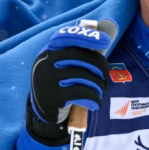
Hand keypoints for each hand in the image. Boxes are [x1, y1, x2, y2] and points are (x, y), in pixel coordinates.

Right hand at [27, 21, 112, 144]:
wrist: (42, 112)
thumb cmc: (59, 85)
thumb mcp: (59, 66)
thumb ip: (74, 53)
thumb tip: (103, 40)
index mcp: (48, 52)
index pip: (67, 37)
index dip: (88, 37)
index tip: (106, 41)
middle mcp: (45, 63)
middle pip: (82, 57)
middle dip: (100, 67)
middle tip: (105, 77)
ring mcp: (48, 80)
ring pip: (86, 76)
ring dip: (99, 86)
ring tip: (100, 92)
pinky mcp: (54, 97)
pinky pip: (84, 93)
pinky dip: (95, 98)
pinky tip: (96, 103)